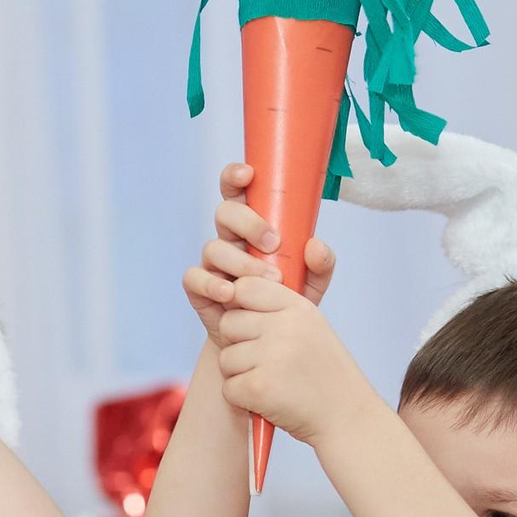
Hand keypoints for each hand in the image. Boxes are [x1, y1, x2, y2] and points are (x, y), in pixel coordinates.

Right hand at [183, 163, 336, 343]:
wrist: (264, 343)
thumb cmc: (284, 304)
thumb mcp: (311, 284)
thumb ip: (321, 265)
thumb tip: (314, 245)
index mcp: (252, 228)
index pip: (238, 193)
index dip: (235, 177)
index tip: (249, 174)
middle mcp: (229, 240)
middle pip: (224, 213)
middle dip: (248, 223)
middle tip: (273, 243)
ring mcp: (212, 264)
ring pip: (213, 246)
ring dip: (241, 261)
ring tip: (267, 280)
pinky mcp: (199, 288)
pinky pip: (194, 277)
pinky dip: (211, 284)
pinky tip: (231, 294)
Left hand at [211, 273, 375, 448]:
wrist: (347, 418)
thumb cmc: (324, 374)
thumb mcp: (311, 328)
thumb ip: (276, 308)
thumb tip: (231, 292)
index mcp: (298, 308)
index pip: (245, 288)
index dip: (240, 307)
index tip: (253, 327)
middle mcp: (286, 327)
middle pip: (228, 324)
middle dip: (238, 345)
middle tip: (266, 363)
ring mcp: (272, 357)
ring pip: (225, 358)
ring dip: (241, 375)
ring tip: (273, 382)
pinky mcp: (259, 387)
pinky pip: (228, 388)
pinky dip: (243, 399)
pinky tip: (269, 401)